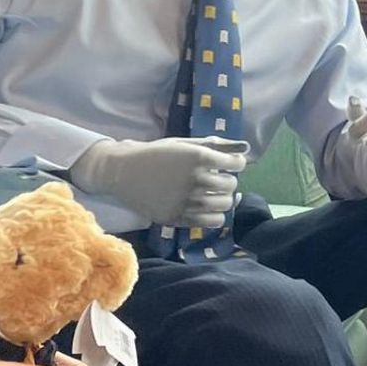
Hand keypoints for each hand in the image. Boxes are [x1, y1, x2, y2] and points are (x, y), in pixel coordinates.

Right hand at [67, 137, 246, 227]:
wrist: (122, 171)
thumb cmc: (155, 154)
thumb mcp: (183, 144)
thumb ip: (214, 145)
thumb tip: (244, 148)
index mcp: (197, 157)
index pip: (236, 164)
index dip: (236, 163)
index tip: (230, 163)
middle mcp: (194, 179)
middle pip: (231, 185)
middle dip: (229, 180)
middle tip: (219, 179)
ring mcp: (186, 200)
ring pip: (224, 204)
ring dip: (224, 198)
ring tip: (214, 194)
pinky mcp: (177, 217)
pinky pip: (211, 222)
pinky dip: (215, 215)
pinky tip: (207, 208)